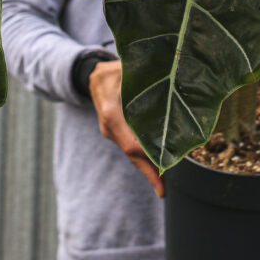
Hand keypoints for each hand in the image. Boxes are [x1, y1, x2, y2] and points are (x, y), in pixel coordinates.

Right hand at [88, 59, 163, 197]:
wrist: (92, 76)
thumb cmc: (113, 70)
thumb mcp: (124, 68)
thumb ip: (143, 73)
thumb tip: (167, 73)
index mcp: (112, 113)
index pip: (131, 143)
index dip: (147, 156)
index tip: (164, 165)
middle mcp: (110, 127)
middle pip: (131, 154)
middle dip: (147, 173)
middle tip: (163, 190)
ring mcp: (111, 132)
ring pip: (131, 153)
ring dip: (147, 167)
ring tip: (163, 183)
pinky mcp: (115, 132)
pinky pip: (130, 147)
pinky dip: (142, 157)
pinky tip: (156, 165)